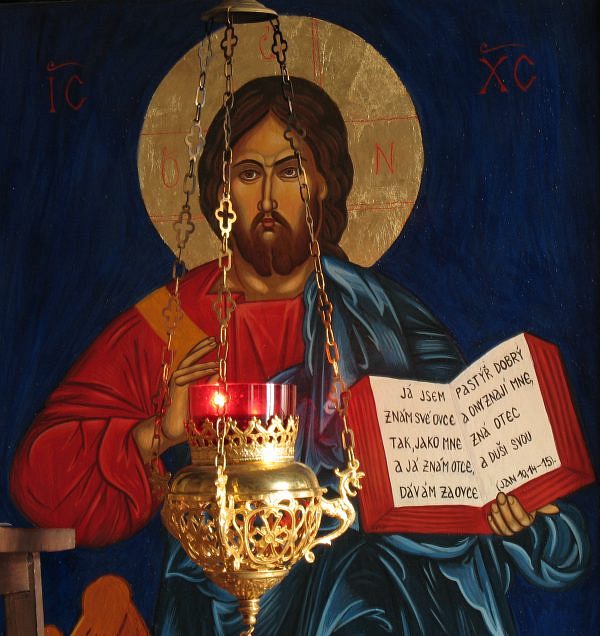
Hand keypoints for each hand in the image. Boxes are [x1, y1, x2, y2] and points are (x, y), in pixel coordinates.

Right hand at [133, 336, 217, 461]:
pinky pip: (186, 378)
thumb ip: (209, 388)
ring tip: (216, 354)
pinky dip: (199, 372)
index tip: (213, 343)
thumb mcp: (202, 402)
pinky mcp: (174, 392)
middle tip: (214, 340)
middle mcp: (178, 380)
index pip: (192, 361)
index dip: (201, 350)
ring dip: (202, 358)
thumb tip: (219, 376)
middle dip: (201, 348)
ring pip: (188, 366)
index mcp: (184, 380)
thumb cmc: (185, 420)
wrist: (169, 433)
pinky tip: (212, 370)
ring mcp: (174, 385)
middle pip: (189, 358)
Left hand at [487, 492, 559, 535]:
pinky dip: (493, 525)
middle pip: (514, 526)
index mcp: (530, 519)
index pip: (524, 520)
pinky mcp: (500, 529)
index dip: (516, 510)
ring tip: (494, 505)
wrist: (511, 499)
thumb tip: (556, 509)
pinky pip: (497, 532)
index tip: (511, 497)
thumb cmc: (524, 498)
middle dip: (505, 510)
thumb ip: (543, 503)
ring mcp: (510, 529)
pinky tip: (490, 515)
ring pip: (505, 530)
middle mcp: (521, 528)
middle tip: (500, 496)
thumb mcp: (534, 498)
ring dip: (498, 517)